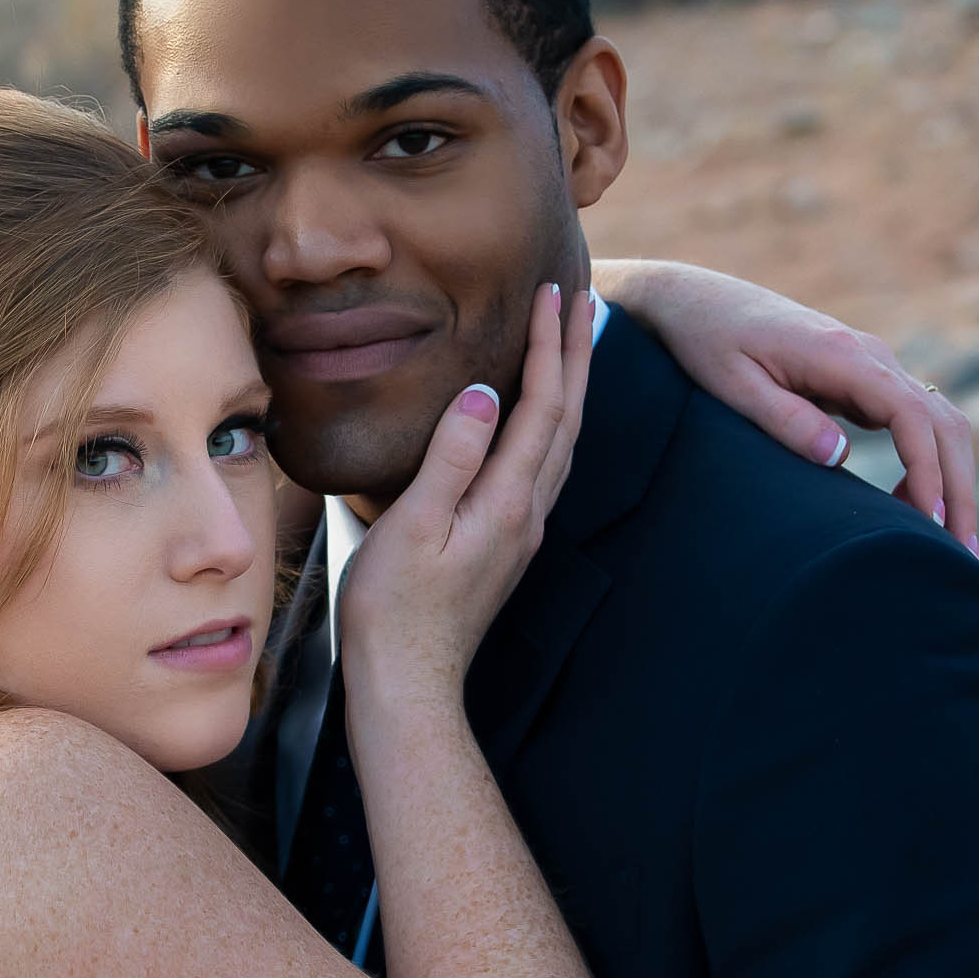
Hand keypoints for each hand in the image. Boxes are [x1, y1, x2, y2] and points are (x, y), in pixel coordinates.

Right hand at [339, 283, 592, 695]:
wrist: (406, 686)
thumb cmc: (394, 610)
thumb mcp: (412, 526)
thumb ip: (452, 457)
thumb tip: (485, 393)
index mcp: (507, 502)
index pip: (544, 406)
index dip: (551, 346)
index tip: (555, 291)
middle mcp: (527, 514)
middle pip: (568, 419)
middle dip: (577, 354)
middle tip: (584, 297)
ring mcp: (521, 533)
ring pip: (562, 444)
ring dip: (571, 387)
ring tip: (572, 344)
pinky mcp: (505, 546)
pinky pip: (543, 467)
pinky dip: (551, 425)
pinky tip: (537, 419)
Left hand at [596, 260, 978, 554]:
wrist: (692, 299)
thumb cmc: (706, 340)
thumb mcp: (732, 385)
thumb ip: (785, 420)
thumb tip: (840, 459)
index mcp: (841, 355)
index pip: (912, 415)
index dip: (928, 471)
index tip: (930, 522)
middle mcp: (868, 356)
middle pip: (942, 422)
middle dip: (958, 489)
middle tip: (963, 555)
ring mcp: (868, 365)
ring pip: (935, 422)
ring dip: (949, 479)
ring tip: (946, 542)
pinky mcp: (858, 378)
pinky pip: (910, 422)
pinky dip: (925, 464)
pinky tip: (912, 508)